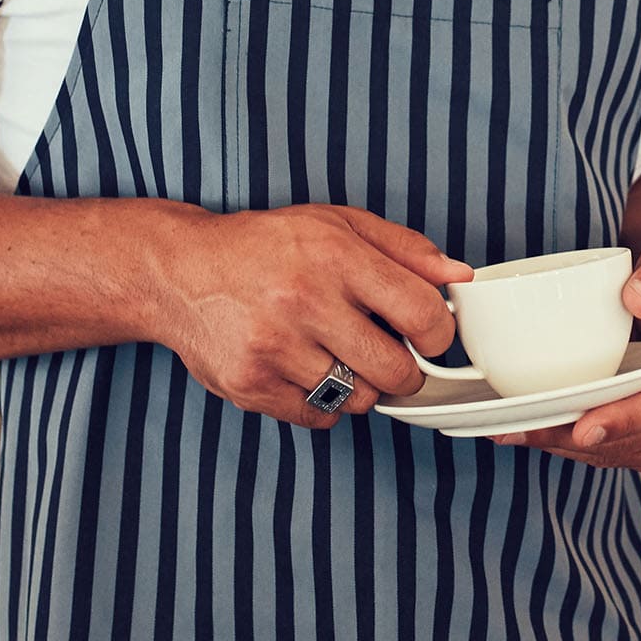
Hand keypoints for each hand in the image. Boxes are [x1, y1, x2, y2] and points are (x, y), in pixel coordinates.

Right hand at [149, 204, 470, 428]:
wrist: (179, 271)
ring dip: (360, 384)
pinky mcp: (252, 385)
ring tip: (335, 353)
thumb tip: (460, 275)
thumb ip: (404, 247)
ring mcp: (275, 348)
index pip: (423, 314)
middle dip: (404, 369)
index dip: (439, 333)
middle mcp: (304, 300)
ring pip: (360, 399)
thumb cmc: (264, 246)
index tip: (428, 334)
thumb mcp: (336, 224)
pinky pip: (321, 416)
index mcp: (334, 255)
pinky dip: (324, 401)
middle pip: (397, 371)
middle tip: (386, 352)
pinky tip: (305, 369)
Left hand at [494, 235, 640, 473]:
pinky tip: (541, 432)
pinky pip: (620, 454)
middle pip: (639, 439)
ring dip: (571, 449)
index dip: (626, 419)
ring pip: (624, 454)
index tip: (584, 428)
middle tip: (524, 430)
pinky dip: (580, 449)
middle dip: (580, 440)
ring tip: (517, 432)